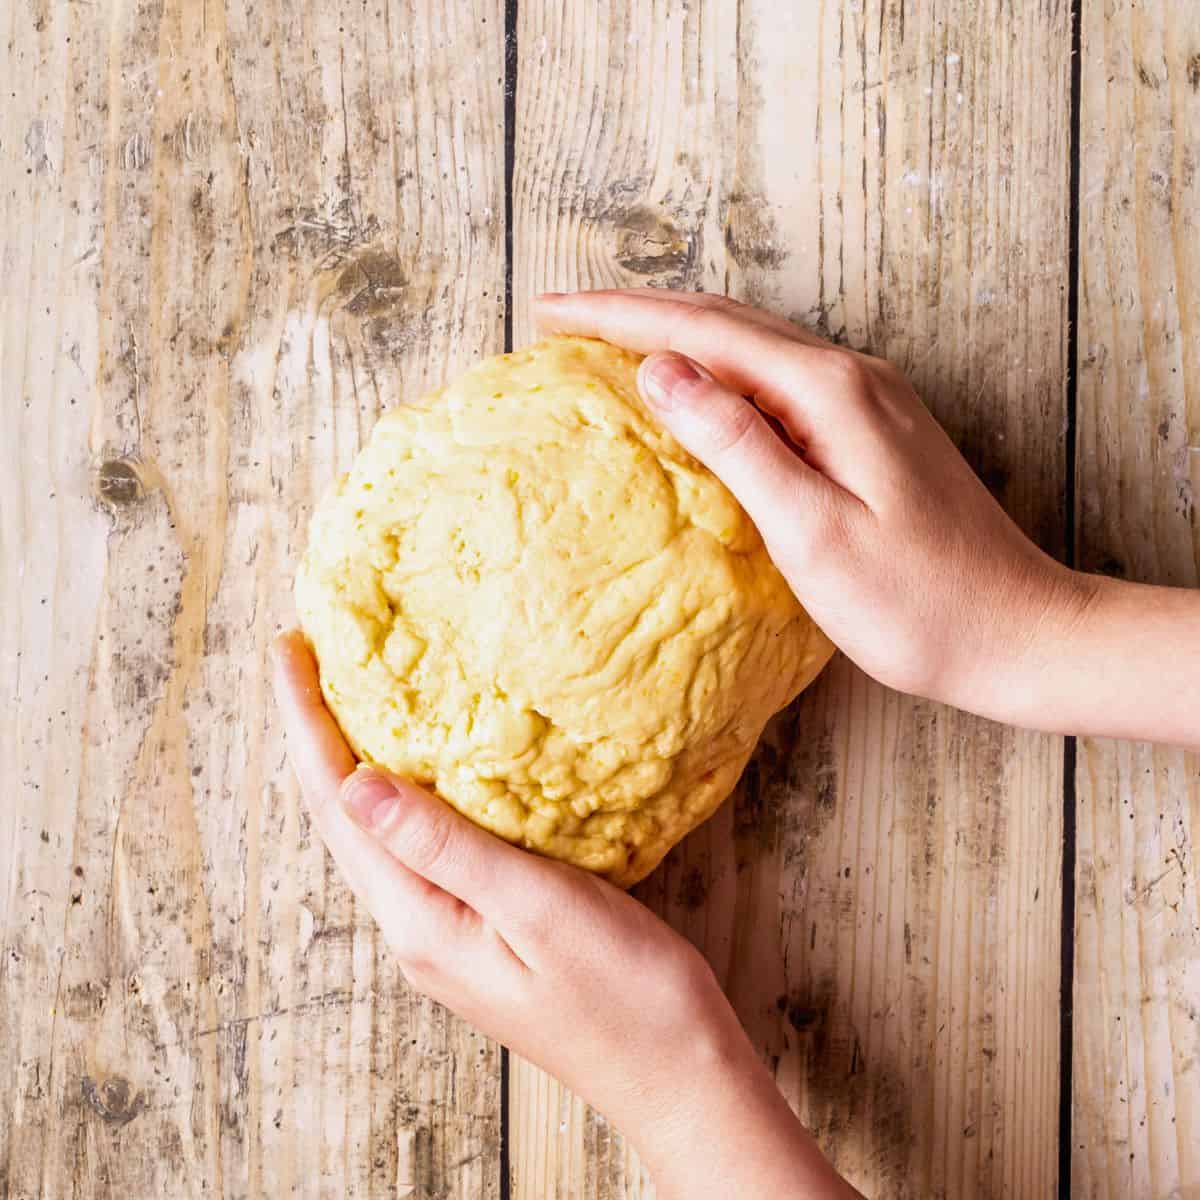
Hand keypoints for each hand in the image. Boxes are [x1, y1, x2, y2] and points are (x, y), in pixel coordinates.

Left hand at [271, 631, 858, 1199]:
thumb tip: (357, 783)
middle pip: (345, 818)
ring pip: (380, 831)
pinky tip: (428, 764)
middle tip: (310, 657)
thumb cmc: (626, 996)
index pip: (339, 808)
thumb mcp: (538, 910)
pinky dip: (407, 793)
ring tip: (350, 695)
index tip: (290, 649)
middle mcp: (418, 930)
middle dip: (319, 735)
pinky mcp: (480, 930)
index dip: (308, 725)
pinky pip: (421, 846)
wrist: (679, 1075)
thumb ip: (446, 848)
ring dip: (357, 760)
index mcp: (421, 923)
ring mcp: (447, 934)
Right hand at [536, 289, 1199, 746]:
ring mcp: (869, 401)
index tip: (550, 312)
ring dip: (680, 335)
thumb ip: (736, 443)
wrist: (1018, 633)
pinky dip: (723, 371)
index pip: (703, 331)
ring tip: (614, 341)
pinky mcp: (874, 431)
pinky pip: (780, 379)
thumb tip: (659, 369)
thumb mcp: (812, 530)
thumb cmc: (915, 603)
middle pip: (726, 322)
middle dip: (640, 313)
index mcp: (829, 392)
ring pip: (754, 345)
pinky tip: (701, 389)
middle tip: (564, 319)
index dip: (619, 316)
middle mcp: (852, 377)